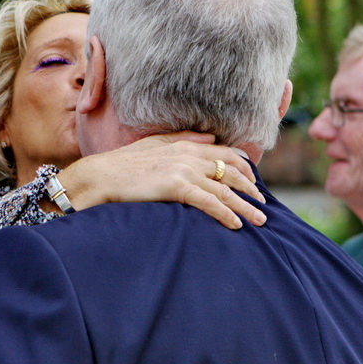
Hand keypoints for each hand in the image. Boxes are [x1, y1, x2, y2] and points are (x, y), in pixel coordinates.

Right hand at [56, 132, 266, 228]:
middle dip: (251, 190)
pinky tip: (236, 225)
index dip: (245, 168)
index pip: (225, 153)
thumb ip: (184, 139)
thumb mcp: (155, 145)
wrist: (100, 176)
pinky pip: (209, 202)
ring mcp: (184, 170)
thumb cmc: (123, 164)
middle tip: (263, 206)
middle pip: (231, 171)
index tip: (254, 183)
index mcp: (185, 144)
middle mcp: (189, 154)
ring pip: (225, 189)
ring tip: (259, 221)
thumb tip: (210, 137)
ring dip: (245, 207)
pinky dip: (225, 214)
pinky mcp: (176, 187)